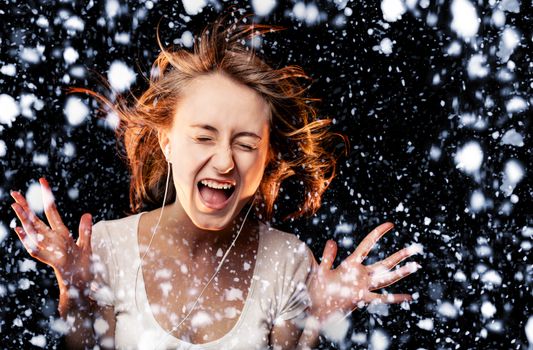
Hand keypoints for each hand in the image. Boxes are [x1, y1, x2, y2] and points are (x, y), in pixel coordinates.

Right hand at [10, 178, 93, 293]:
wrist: (82, 286)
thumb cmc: (83, 267)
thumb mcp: (86, 245)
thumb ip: (85, 230)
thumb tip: (86, 213)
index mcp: (61, 234)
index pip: (52, 211)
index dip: (47, 196)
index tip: (42, 180)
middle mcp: (53, 240)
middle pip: (37, 219)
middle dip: (26, 206)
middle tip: (14, 192)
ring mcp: (51, 249)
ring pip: (34, 232)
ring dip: (25, 219)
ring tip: (15, 206)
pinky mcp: (54, 260)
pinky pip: (38, 250)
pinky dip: (29, 241)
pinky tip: (20, 231)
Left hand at [307, 222, 421, 321]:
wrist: (314, 307)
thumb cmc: (317, 289)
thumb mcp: (322, 270)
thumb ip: (328, 257)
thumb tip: (332, 240)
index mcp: (351, 264)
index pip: (367, 245)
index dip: (378, 234)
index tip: (390, 224)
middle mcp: (360, 275)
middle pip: (384, 263)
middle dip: (399, 256)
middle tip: (414, 249)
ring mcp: (362, 287)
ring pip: (386, 278)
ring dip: (401, 273)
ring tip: (415, 266)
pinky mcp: (360, 298)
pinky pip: (380, 297)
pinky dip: (394, 298)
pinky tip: (408, 297)